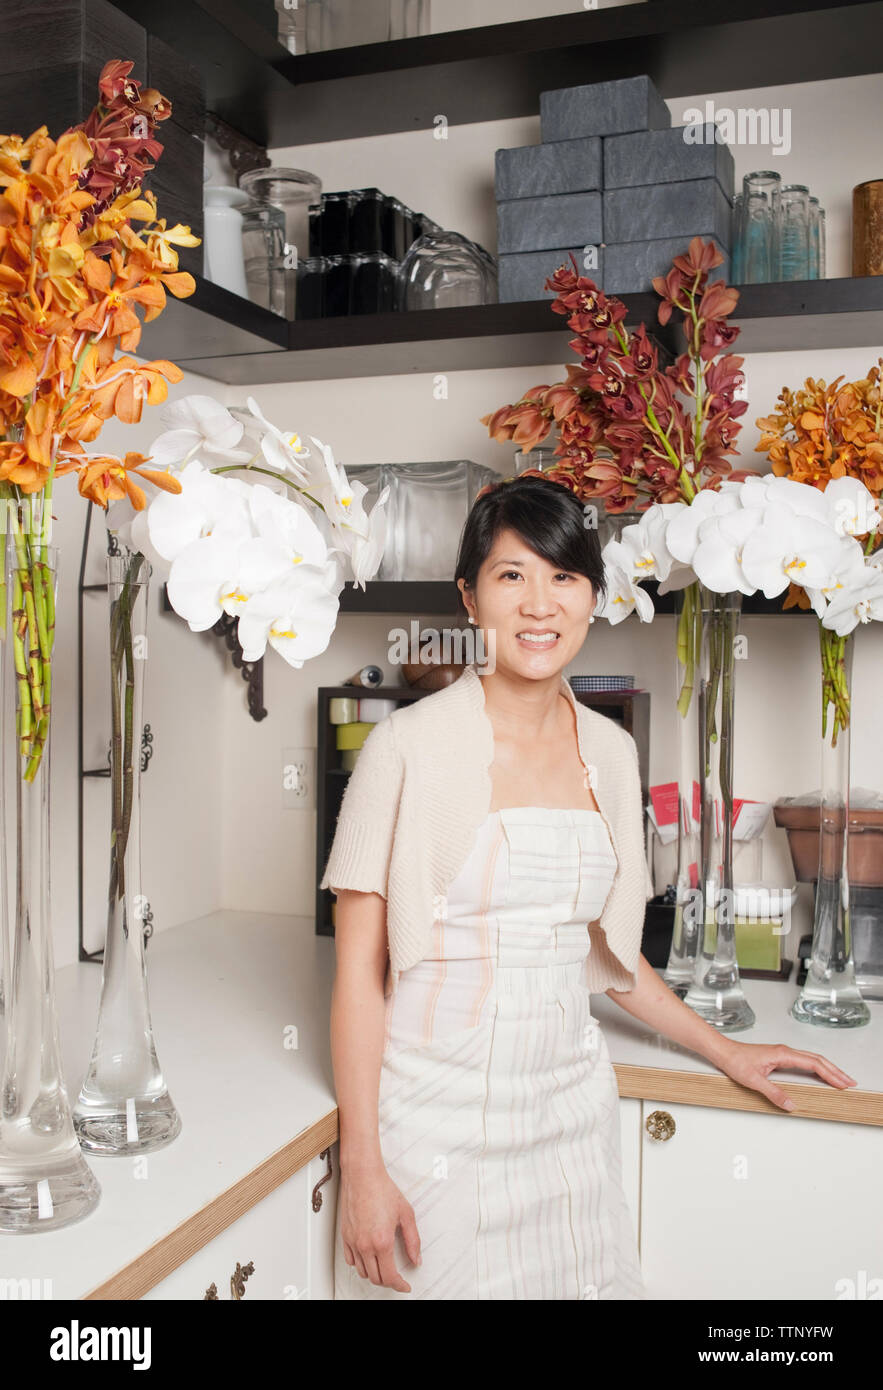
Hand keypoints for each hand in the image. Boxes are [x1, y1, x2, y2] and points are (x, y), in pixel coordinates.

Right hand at [339, 1163, 420, 1291]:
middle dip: (388, 1282)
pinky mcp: (345, 1236)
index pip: (390, 1276)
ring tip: (384, 1268)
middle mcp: (365, 1245)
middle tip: (397, 1278)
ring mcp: (353, 1241)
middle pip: (376, 1278)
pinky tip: (368, 1259)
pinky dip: (360, 1265)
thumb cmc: (382, 1189)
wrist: (363, 1175)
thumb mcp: (406, 1214)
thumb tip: (416, 1258)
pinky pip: (351, 1260)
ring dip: (374, 1275)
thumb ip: (412, 1240)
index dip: (399, 1285)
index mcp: (382, 1241)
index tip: (404, 1286)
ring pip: (363, 1272)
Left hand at [715, 1041, 856, 1111]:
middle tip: (850, 1083)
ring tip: (841, 1079)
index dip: (831, 1074)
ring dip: (828, 1068)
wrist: (723, 1051)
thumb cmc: (735, 1061)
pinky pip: (804, 1061)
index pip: (814, 1063)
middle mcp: (785, 1051)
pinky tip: (820, 1074)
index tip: (843, 1083)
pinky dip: (816, 1067)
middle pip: (817, 1059)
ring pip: (812, 1059)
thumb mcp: (754, 1081)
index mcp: (783, 1054)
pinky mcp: (779, 1057)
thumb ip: (774, 1093)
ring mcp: (783, 1053)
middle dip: (835, 1071)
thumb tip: (791, 1105)